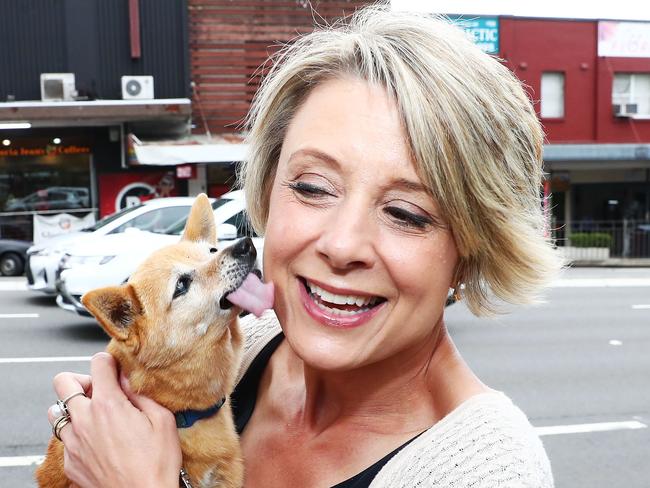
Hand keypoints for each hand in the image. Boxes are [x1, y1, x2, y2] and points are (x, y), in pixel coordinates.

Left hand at [50, 352, 180, 487]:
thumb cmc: (156, 464)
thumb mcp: (163, 420)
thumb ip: (142, 395)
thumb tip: (129, 380)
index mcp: (108, 405)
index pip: (98, 363)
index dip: (109, 361)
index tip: (116, 368)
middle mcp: (85, 421)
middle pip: (63, 382)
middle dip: (81, 380)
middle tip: (99, 390)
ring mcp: (73, 443)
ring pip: (56, 412)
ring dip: (73, 409)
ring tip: (93, 417)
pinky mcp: (70, 463)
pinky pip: (64, 440)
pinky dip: (78, 435)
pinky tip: (97, 443)